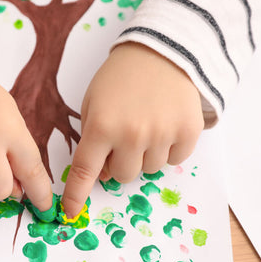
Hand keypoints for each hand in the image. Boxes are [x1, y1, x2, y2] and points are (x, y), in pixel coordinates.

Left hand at [62, 42, 203, 216]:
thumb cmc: (121, 76)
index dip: (77, 194)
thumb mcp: (93, 101)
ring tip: (147, 124)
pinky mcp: (188, 132)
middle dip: (119, 163)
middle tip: (124, 139)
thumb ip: (93, 137)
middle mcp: (131, 135)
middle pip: (122, 176)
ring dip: (145, 155)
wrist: (163, 49)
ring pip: (149, 170)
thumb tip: (102, 173)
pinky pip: (175, 160)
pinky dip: (169, 148)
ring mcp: (161, 134)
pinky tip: (165, 124)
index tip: (72, 211)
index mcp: (101, 126)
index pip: (86, 171)